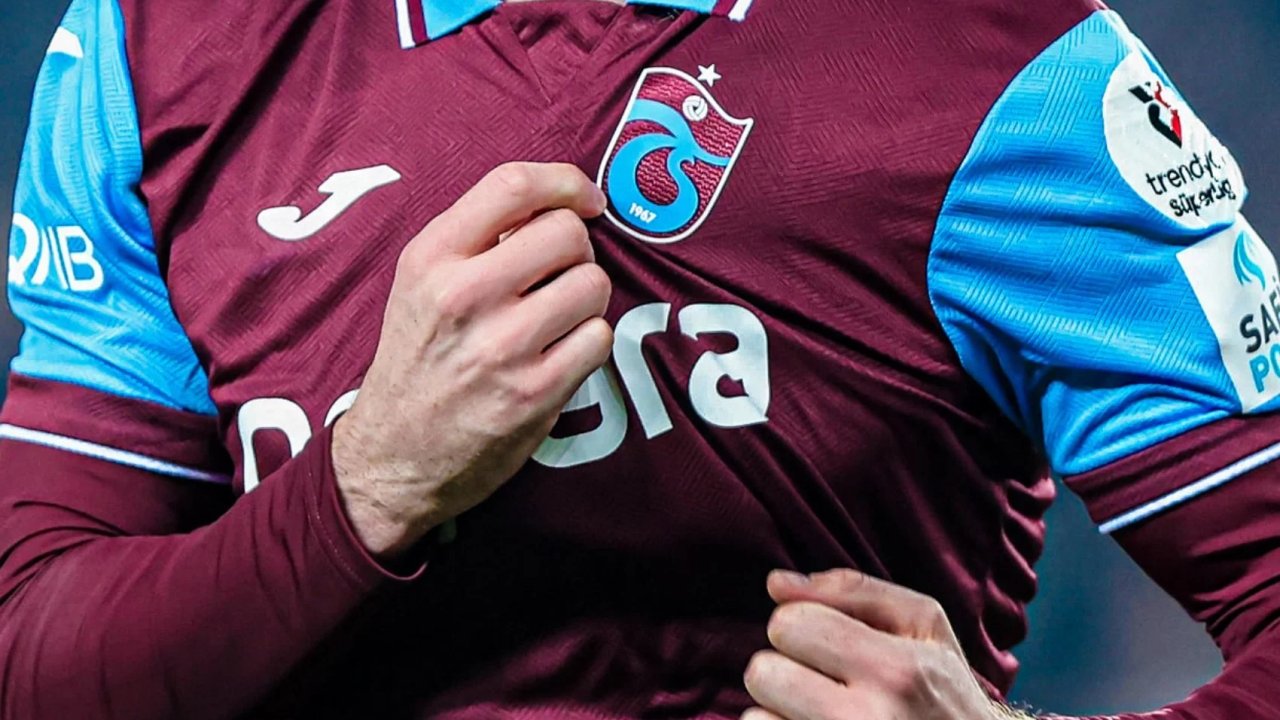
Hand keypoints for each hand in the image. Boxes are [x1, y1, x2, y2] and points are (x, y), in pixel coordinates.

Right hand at [332, 162, 612, 558]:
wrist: (392, 457)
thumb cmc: (417, 362)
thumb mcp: (420, 286)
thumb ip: (477, 240)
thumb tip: (555, 205)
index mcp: (431, 258)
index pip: (513, 185)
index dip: (566, 182)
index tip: (585, 199)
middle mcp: (463, 295)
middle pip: (567, 233)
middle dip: (578, 250)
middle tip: (560, 275)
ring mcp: (501, 346)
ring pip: (593, 284)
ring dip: (586, 299)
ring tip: (556, 319)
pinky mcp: (535, 392)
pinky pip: (599, 338)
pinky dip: (588, 343)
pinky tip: (559, 355)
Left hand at [743, 569, 1007, 719]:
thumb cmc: (945, 691)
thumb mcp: (924, 627)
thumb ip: (852, 591)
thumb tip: (776, 583)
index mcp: (898, 670)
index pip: (790, 623)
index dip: (801, 626)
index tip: (828, 643)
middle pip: (763, 672)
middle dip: (784, 669)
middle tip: (823, 682)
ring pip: (755, 718)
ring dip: (779, 712)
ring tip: (824, 714)